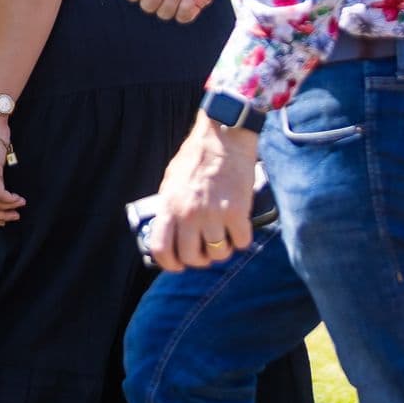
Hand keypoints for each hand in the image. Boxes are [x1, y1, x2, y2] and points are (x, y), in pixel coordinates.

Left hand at [146, 114, 258, 270]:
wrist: (223, 138)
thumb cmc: (196, 157)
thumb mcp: (171, 182)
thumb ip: (170, 207)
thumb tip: (170, 232)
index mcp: (168, 206)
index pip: (161, 249)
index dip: (170, 264)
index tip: (179, 265)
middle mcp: (189, 214)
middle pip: (192, 258)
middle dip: (200, 259)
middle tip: (206, 250)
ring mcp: (213, 214)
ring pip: (218, 253)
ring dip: (223, 250)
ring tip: (223, 236)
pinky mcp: (237, 211)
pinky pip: (241, 242)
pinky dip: (242, 239)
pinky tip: (239, 227)